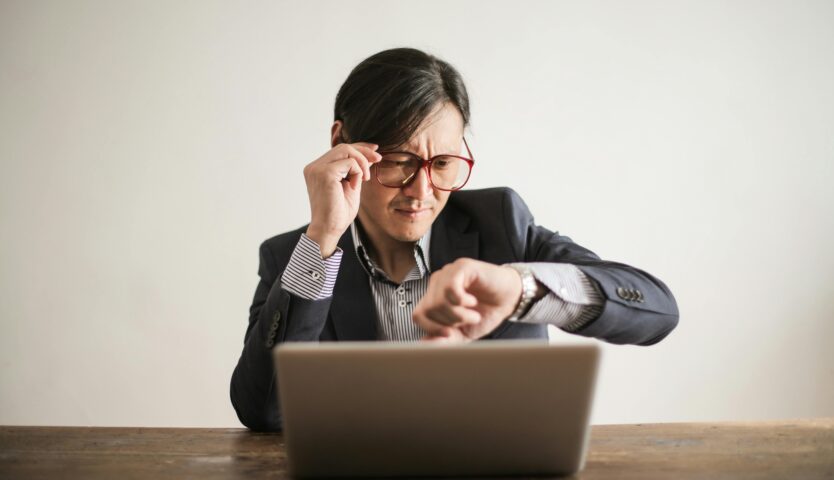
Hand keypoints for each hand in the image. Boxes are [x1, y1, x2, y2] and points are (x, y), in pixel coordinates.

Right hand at [303, 142, 380, 256]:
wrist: (329, 230)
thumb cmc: (338, 213)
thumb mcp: (351, 186)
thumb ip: (356, 170)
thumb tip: (369, 155)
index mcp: (317, 169)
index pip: (339, 150)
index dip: (359, 147)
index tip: (375, 150)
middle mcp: (314, 167)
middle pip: (343, 146)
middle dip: (364, 151)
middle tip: (379, 159)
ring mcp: (317, 169)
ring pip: (346, 150)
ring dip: (362, 162)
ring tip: (365, 179)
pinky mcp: (324, 174)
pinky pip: (349, 162)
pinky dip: (358, 172)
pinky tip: (356, 186)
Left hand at [412, 258, 522, 342]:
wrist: (510, 299)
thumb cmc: (486, 312)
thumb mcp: (464, 333)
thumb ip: (444, 340)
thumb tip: (424, 345)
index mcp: (434, 297)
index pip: (418, 315)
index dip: (432, 328)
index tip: (450, 333)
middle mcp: (437, 283)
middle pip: (428, 309)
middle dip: (449, 322)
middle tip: (467, 321)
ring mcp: (448, 273)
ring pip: (438, 301)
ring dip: (459, 314)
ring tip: (473, 314)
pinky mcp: (461, 267)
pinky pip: (450, 288)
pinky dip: (462, 301)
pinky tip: (472, 302)